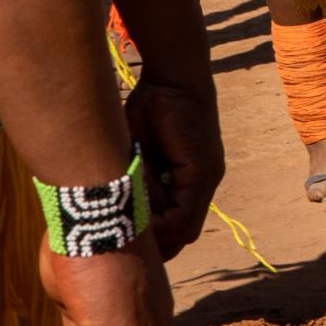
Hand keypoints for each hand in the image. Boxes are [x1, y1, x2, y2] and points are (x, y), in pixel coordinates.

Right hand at [123, 73, 224, 258]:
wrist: (171, 78)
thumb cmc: (150, 107)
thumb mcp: (136, 153)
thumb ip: (134, 180)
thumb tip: (118, 210)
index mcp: (189, 178)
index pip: (176, 225)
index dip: (152, 238)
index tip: (124, 240)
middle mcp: (203, 183)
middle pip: (183, 234)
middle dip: (154, 246)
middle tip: (123, 247)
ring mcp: (207, 179)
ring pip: (183, 229)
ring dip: (154, 235)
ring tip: (126, 232)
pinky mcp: (202, 172)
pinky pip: (183, 214)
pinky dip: (159, 223)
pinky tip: (137, 218)